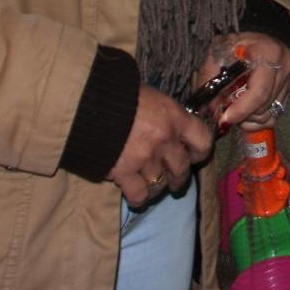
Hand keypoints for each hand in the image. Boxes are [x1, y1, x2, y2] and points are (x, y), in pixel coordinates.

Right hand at [109, 85, 212, 207]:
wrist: (86, 100)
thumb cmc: (118, 91)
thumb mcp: (150, 95)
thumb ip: (163, 113)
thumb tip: (169, 123)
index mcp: (174, 116)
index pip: (203, 140)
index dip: (199, 151)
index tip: (193, 155)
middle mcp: (165, 139)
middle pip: (181, 168)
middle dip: (179, 177)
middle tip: (174, 180)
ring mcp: (145, 157)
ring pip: (160, 183)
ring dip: (156, 187)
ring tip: (150, 186)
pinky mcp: (124, 172)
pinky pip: (139, 195)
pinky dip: (138, 198)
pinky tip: (135, 195)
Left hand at [205, 32, 289, 132]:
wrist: (259, 36)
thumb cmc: (236, 43)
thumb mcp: (218, 51)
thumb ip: (210, 77)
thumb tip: (208, 109)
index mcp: (268, 53)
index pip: (259, 92)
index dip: (241, 109)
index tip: (225, 118)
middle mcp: (285, 66)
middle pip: (264, 106)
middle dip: (242, 115)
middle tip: (225, 113)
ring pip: (270, 114)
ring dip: (250, 118)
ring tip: (236, 108)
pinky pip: (275, 115)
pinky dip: (259, 119)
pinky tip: (247, 110)